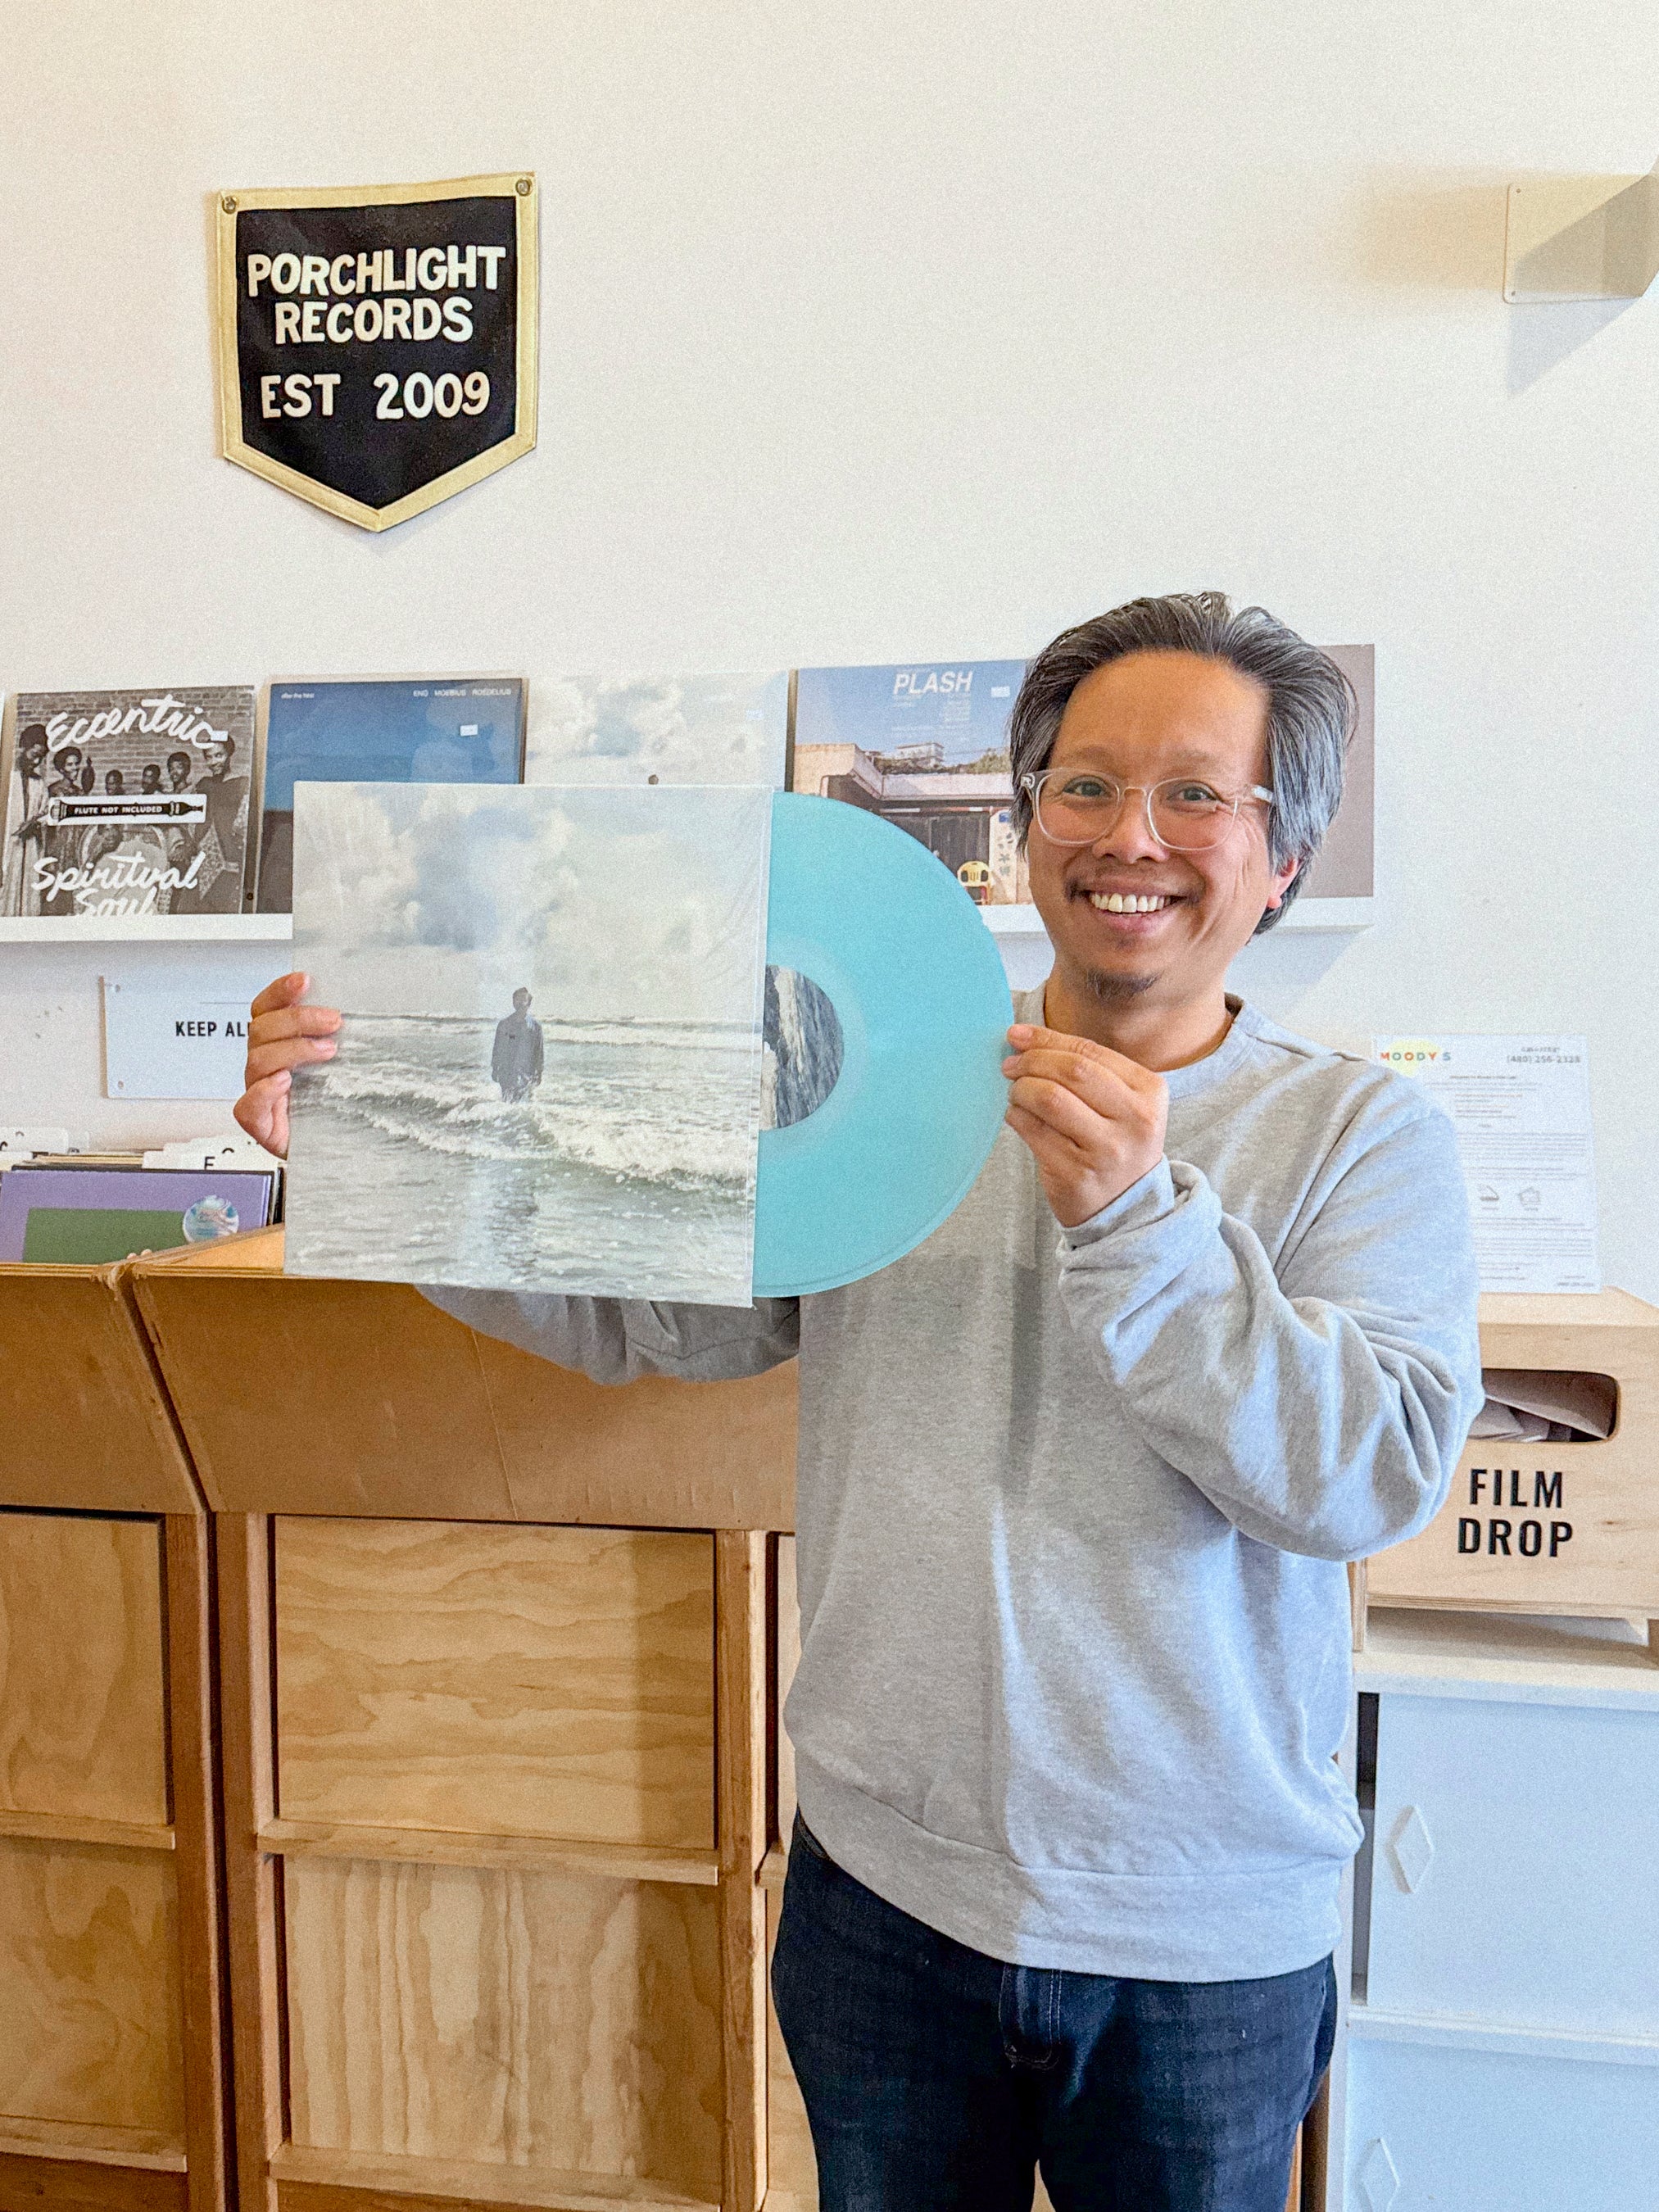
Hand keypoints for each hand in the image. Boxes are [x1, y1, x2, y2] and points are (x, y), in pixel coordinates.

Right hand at [233, 972, 340, 1159]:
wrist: (333, 1151)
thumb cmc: (334, 1108)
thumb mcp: (344, 1067)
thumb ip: (343, 1040)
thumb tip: (365, 1011)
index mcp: (278, 1045)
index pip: (266, 1009)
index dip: (280, 991)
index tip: (305, 980)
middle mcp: (264, 1066)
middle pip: (261, 1030)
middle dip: (298, 1020)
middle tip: (334, 1021)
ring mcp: (259, 1094)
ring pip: (258, 1060)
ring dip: (293, 1050)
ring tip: (326, 1052)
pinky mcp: (260, 1125)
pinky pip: (248, 1105)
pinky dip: (265, 1091)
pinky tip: (284, 1083)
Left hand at [1002, 1023, 1167, 1227]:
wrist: (1128, 1208)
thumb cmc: (1116, 1143)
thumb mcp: (1123, 1103)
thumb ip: (1087, 1069)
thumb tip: (1024, 1039)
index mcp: (1150, 1092)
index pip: (1089, 1052)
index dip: (1046, 1039)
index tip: (1017, 1035)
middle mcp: (1134, 1120)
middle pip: (1071, 1071)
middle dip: (1031, 1061)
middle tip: (1010, 1065)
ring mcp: (1106, 1150)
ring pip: (1049, 1098)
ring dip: (1021, 1089)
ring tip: (1015, 1092)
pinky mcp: (1076, 1174)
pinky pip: (1033, 1132)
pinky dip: (1017, 1116)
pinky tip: (1017, 1115)